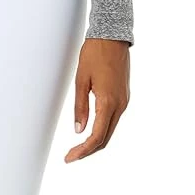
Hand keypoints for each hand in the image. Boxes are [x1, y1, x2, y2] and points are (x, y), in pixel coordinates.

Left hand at [64, 37, 129, 163]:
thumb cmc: (95, 53)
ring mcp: (124, 101)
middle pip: (105, 138)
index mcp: (108, 102)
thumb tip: (78, 130)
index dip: (83, 151)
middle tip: (71, 155)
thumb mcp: (81, 79)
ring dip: (96, 140)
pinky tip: (91, 129)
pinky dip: (103, 129)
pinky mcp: (123, 96)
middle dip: (88, 150)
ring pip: (110, 129)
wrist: (112, 37)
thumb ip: (80, 106)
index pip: (96, 136)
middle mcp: (120, 105)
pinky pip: (113, 119)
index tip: (70, 157)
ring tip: (78, 146)